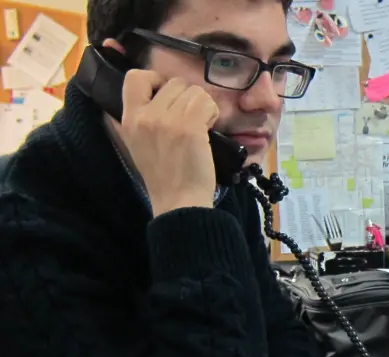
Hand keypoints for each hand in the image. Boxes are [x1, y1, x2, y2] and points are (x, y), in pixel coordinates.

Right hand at [119, 71, 219, 216]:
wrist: (179, 201)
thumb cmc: (164, 176)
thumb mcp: (137, 144)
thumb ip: (135, 120)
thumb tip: (136, 94)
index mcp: (129, 119)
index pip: (135, 77)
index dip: (156, 79)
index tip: (168, 96)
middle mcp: (145, 116)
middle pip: (173, 82)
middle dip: (187, 97)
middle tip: (190, 118)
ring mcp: (168, 120)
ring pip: (194, 90)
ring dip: (203, 105)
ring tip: (201, 125)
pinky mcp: (189, 127)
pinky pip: (207, 102)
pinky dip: (212, 112)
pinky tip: (209, 127)